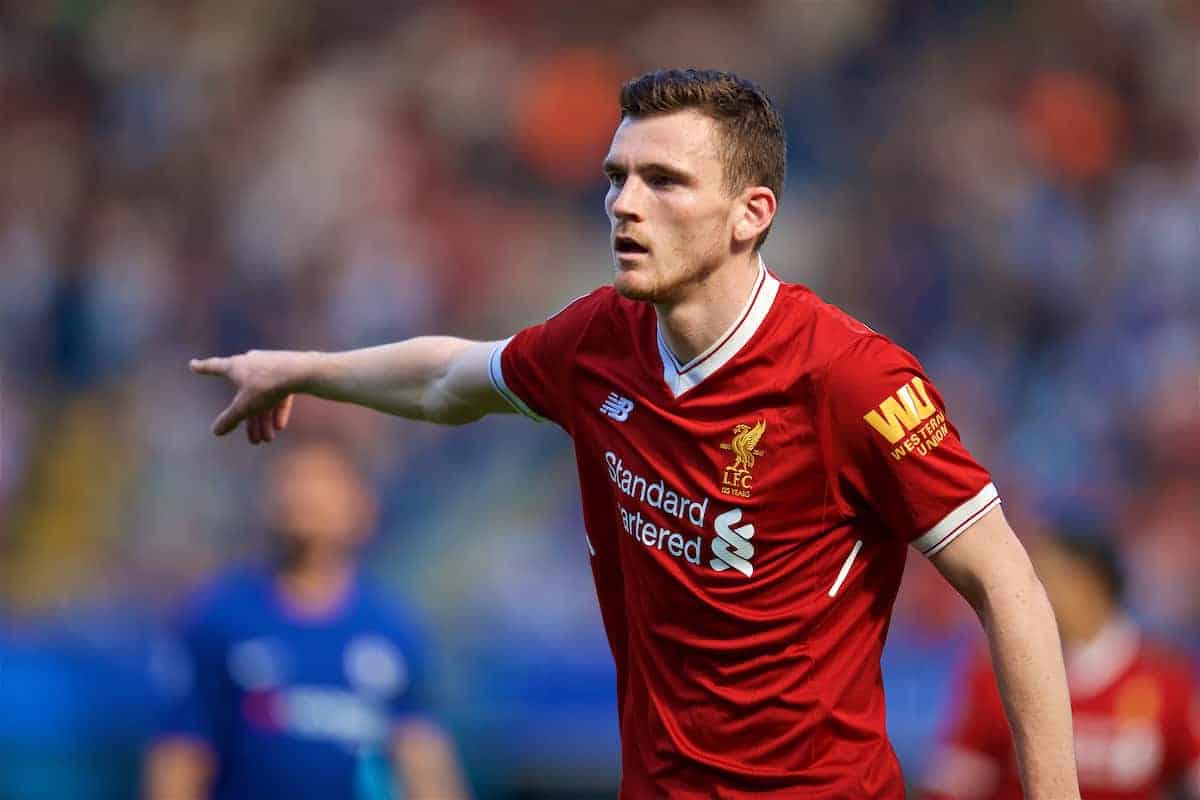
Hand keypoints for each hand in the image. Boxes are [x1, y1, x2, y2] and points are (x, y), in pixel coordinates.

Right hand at [189, 350, 304, 443]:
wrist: (302, 371)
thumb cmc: (267, 385)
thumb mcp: (245, 406)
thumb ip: (230, 419)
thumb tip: (215, 432)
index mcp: (235, 366)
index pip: (214, 367)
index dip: (202, 368)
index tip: (193, 364)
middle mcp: (251, 362)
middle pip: (245, 395)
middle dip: (249, 420)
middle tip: (253, 441)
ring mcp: (270, 365)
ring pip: (264, 397)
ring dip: (264, 419)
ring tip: (268, 439)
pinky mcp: (288, 371)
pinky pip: (279, 392)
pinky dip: (277, 409)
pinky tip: (279, 427)